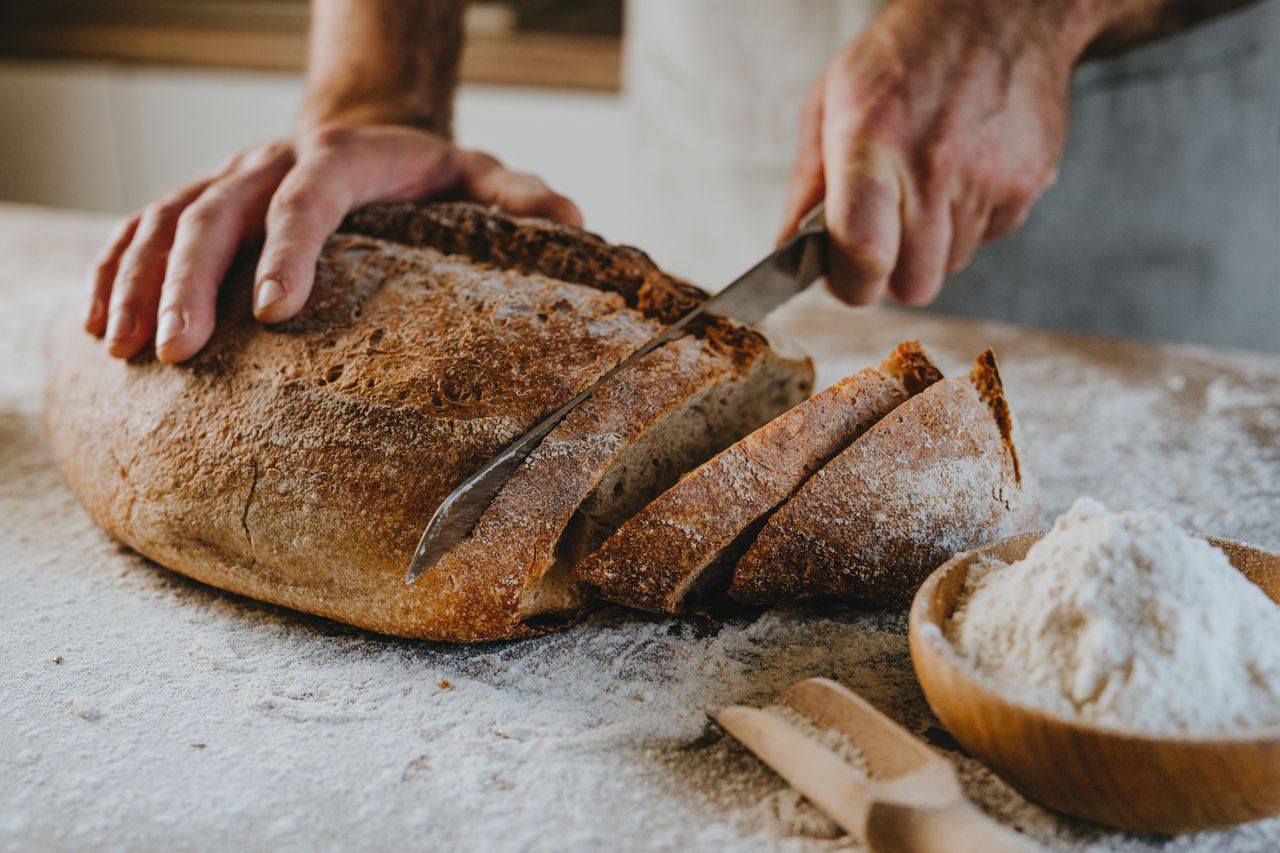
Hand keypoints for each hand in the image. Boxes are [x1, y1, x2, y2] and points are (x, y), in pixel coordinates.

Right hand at [84, 124, 581, 362]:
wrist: (368, 133)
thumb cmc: (429, 174)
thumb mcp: (480, 177)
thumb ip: (519, 201)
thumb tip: (576, 222)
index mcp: (345, 158)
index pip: (310, 195)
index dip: (289, 247)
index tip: (273, 311)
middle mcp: (274, 159)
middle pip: (218, 210)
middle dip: (191, 281)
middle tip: (179, 355)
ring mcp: (229, 177)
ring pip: (165, 217)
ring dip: (137, 281)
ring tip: (122, 351)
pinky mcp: (200, 198)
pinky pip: (139, 226)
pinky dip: (114, 271)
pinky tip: (98, 327)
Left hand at [780, 0, 1093, 304]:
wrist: (1002, 12)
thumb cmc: (905, 55)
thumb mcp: (831, 101)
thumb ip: (807, 184)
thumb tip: (788, 249)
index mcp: (872, 141)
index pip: (862, 255)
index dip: (848, 284)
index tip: (842, 275)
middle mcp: (934, 166)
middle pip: (912, 284)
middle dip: (890, 274)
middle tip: (881, 236)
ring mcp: (988, 179)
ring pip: (950, 266)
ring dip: (929, 245)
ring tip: (923, 186)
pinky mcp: (1026, 187)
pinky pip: (985, 241)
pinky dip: (966, 223)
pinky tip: (960, 175)